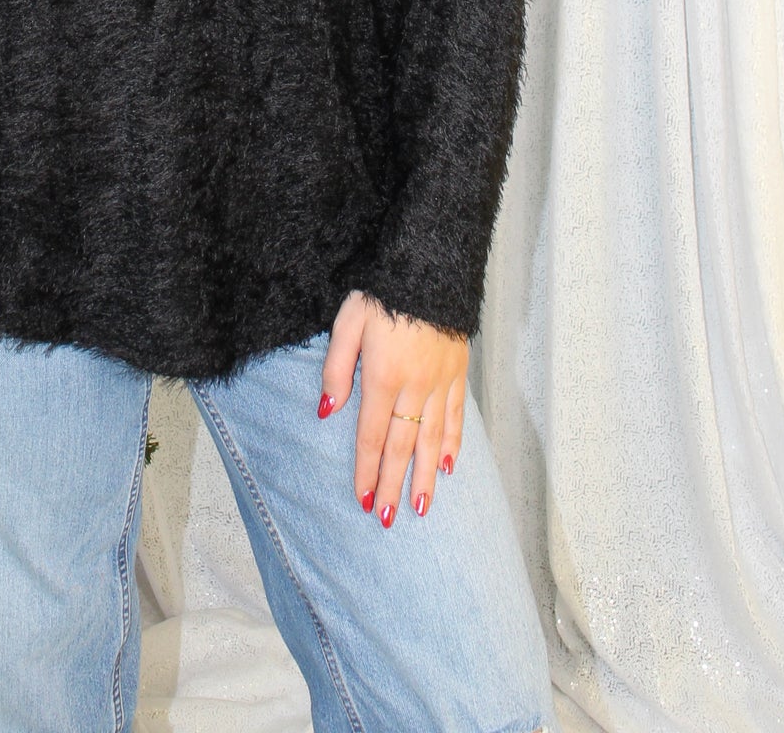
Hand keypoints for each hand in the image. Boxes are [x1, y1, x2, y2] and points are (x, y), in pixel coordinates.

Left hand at [318, 290, 468, 524]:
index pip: (371, 435)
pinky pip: (456, 417)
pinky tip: (449, 467)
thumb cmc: (381, 291)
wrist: (429, 263)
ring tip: (420, 508)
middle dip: (394, 485)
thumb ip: (336, 368)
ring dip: (426, 477)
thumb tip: (326, 411)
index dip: (367, 470)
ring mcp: (440, 381)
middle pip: (403, 446)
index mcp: (383, 376)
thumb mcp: (347, 321)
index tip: (364, 500)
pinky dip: (453, 444)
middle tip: (389, 520)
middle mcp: (414, 386)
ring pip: (433, 440)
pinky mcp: (458, 372)